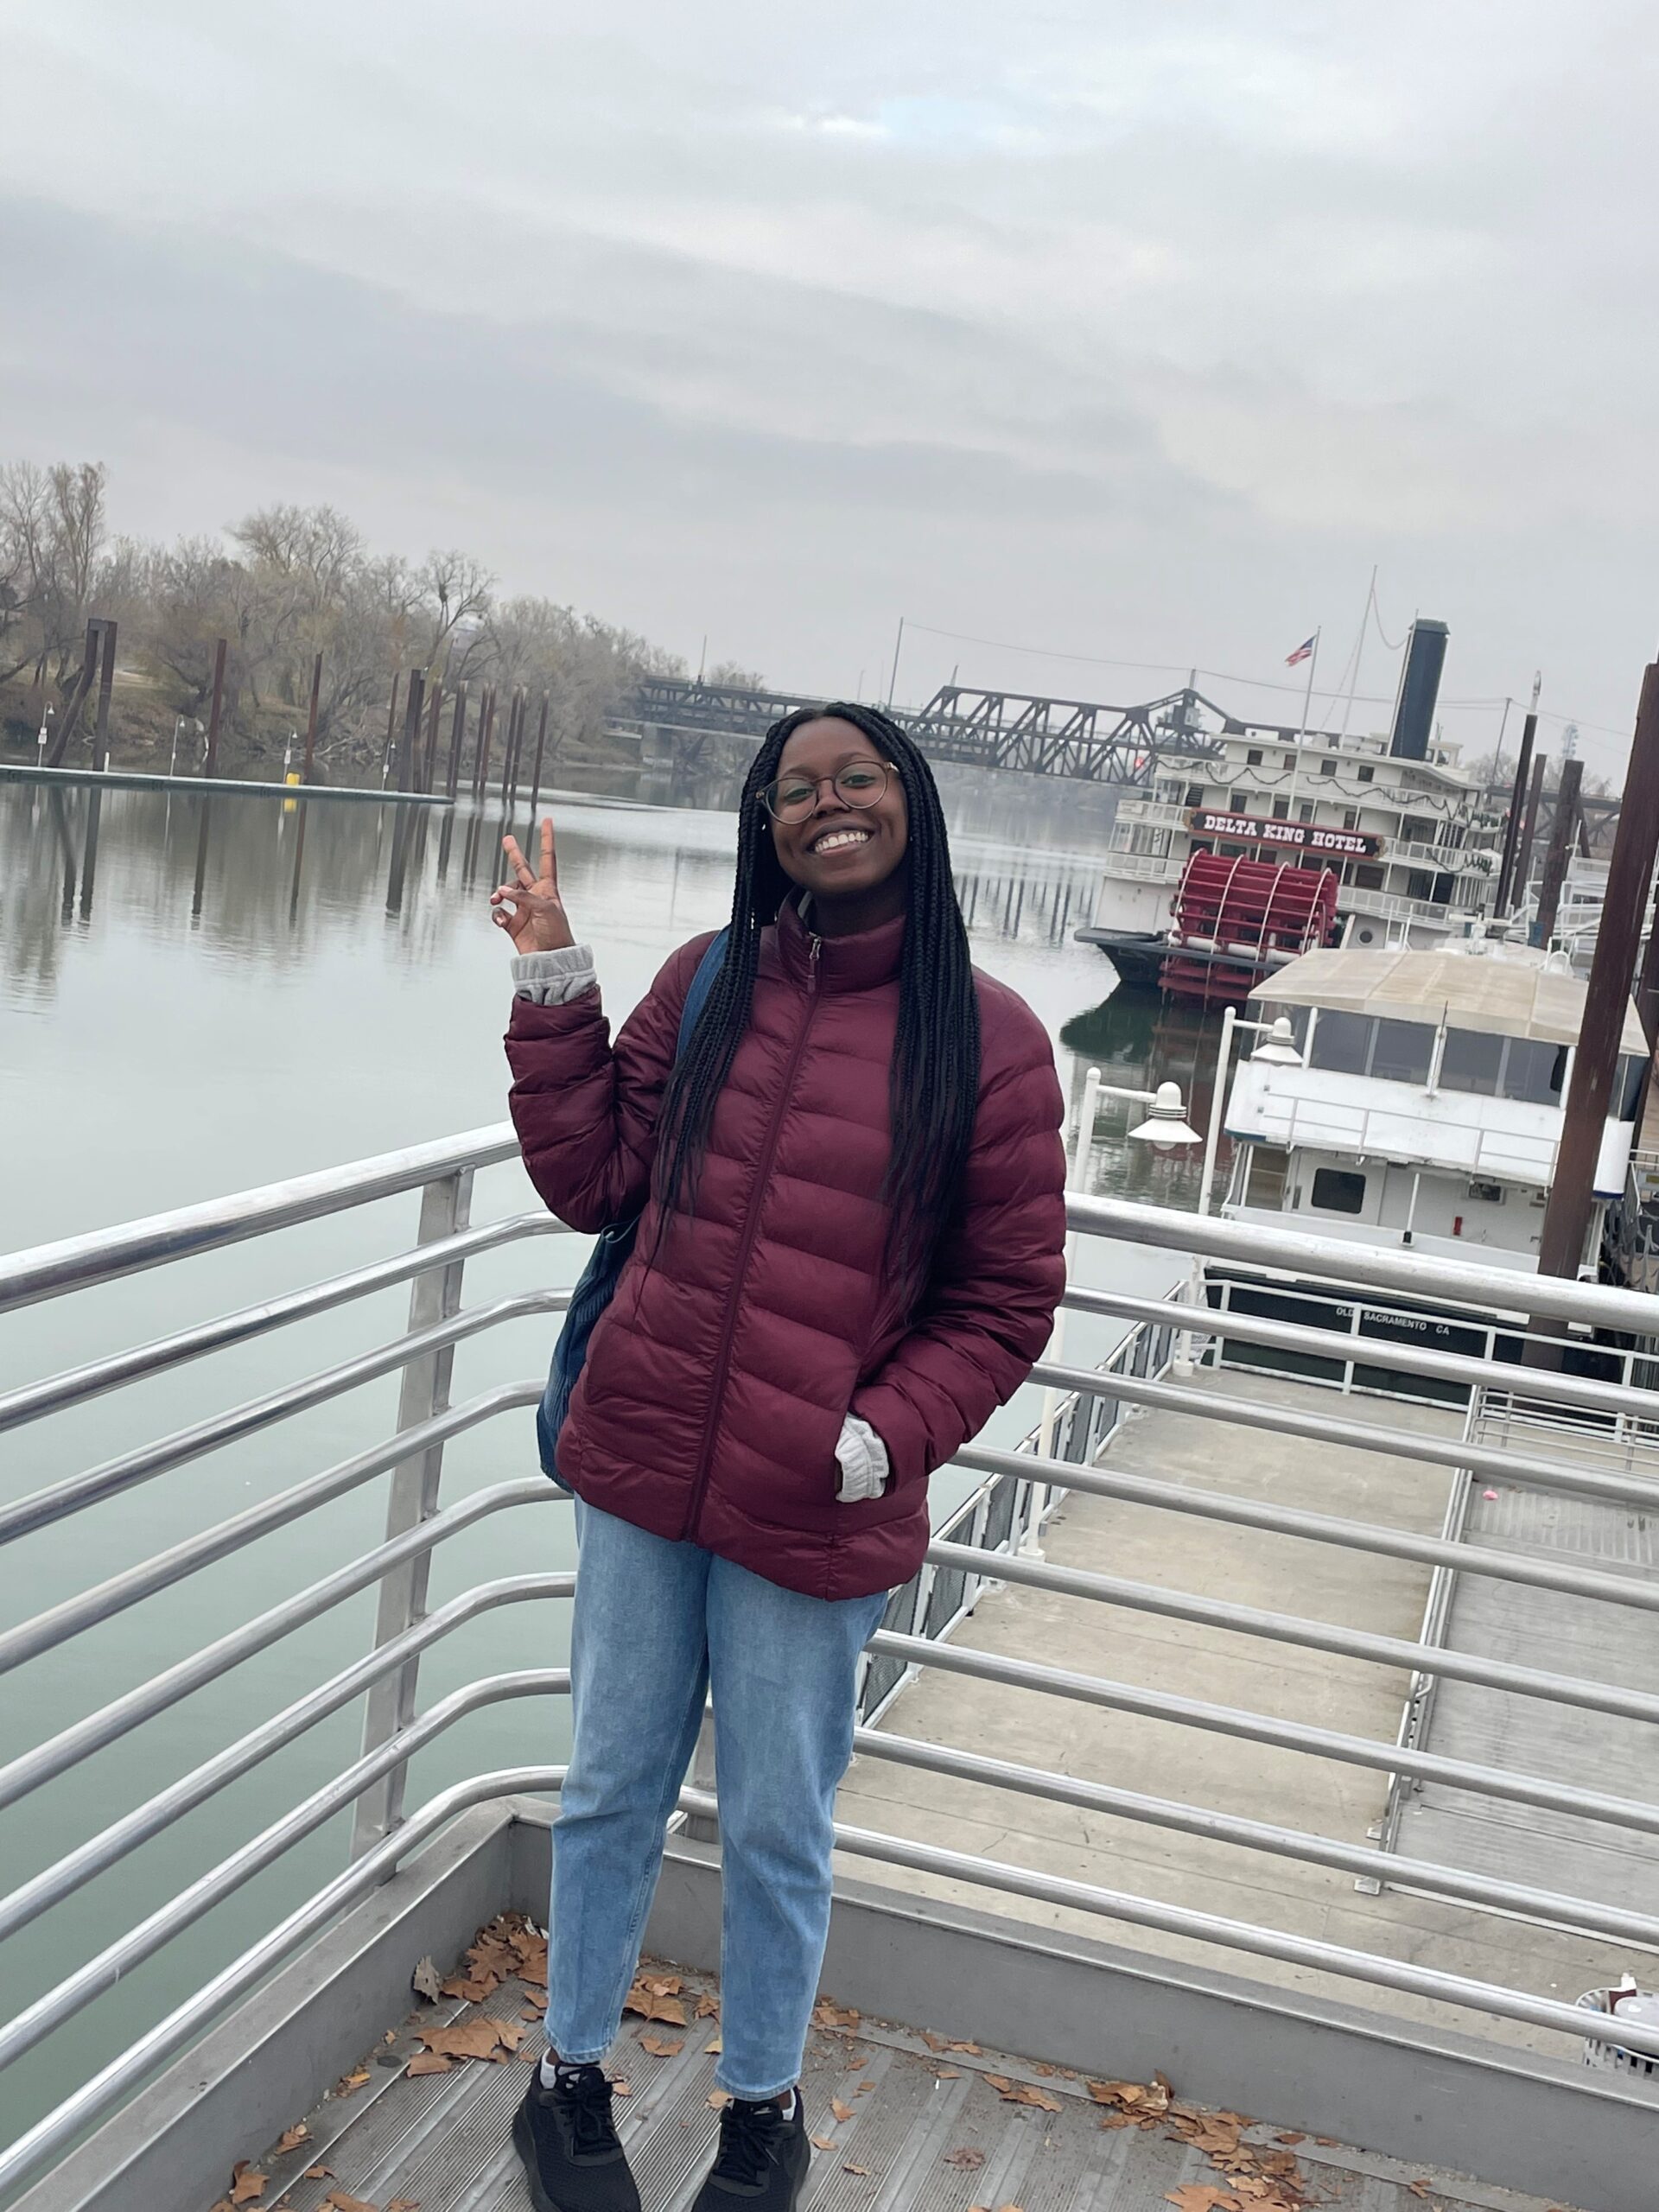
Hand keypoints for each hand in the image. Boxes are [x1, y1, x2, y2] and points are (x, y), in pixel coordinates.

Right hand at [491, 817, 575, 952]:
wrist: (552, 961)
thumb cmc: (557, 934)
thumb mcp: (544, 909)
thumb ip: (522, 896)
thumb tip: (502, 890)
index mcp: (548, 889)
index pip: (547, 858)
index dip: (546, 839)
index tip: (547, 821)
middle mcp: (535, 897)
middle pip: (522, 870)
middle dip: (514, 855)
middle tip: (507, 839)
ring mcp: (523, 911)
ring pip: (505, 893)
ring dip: (498, 893)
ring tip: (497, 897)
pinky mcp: (513, 925)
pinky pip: (499, 914)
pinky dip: (496, 914)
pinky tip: (500, 917)